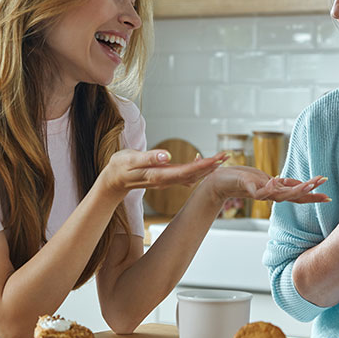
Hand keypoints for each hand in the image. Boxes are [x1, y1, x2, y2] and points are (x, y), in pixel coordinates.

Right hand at [98, 149, 227, 198]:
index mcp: (159, 176)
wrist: (112, 181)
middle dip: (210, 166)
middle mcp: (165, 180)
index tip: (217, 159)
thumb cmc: (119, 167)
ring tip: (220, 159)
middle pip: (193, 174)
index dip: (203, 166)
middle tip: (226, 156)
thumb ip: (149, 158)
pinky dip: (196, 170)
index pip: (186, 171)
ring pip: (190, 176)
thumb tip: (167, 156)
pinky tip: (204, 164)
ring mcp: (165, 181)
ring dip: (206, 168)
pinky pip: (185, 175)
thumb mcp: (130, 159)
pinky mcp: (164, 178)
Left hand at [204, 165, 329, 204]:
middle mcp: (271, 195)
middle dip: (308, 191)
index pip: (298, 196)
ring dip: (295, 190)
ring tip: (309, 184)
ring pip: (280, 195)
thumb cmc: (244, 179)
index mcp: (276, 193)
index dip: (313, 196)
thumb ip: (284, 183)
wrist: (221, 182)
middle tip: (322, 185)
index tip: (328, 197)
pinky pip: (260, 191)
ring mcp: (260, 193)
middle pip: (293, 196)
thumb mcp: (269, 180)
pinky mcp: (248, 188)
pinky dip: (268, 187)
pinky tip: (276, 180)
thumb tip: (302, 184)